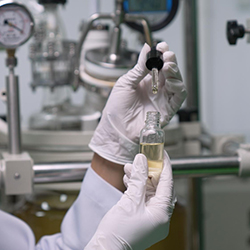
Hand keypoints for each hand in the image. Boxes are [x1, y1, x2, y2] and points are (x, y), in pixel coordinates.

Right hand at [84, 152, 174, 249]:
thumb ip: (138, 179)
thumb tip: (142, 160)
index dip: (164, 166)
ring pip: (148, 191)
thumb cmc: (118, 232)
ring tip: (129, 168)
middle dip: (148, 171)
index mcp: (162, 214)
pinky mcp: (141, 217)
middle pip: (158, 187)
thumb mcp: (130, 201)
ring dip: (139, 178)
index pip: (167, 183)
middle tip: (141, 159)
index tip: (161, 153)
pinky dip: (135, 187)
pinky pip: (141, 198)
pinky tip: (127, 179)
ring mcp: (150, 218)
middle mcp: (159, 216)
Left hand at [89, 42, 186, 164]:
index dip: (162, 54)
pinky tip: (171, 83)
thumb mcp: (126, 83)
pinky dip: (178, 88)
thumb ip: (138, 67)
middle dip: (170, 61)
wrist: (116, 127)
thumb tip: (146, 48)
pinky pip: (179, 98)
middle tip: (166, 56)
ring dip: (175, 73)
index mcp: (146, 81)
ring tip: (167, 67)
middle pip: (171, 71)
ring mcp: (163, 99)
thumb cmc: (117, 107)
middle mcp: (157, 89)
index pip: (159, 64)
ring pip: (178, 82)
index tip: (161, 46)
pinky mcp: (168, 110)